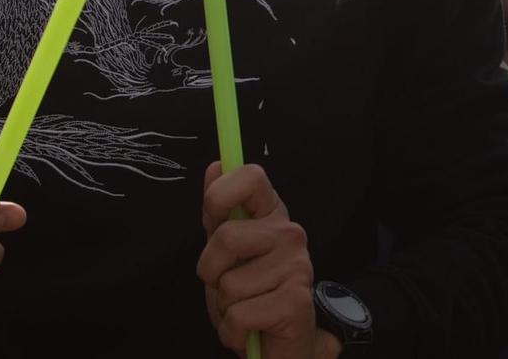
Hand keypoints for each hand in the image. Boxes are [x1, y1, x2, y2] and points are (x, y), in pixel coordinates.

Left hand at [197, 163, 317, 358]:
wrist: (279, 343)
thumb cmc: (252, 293)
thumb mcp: (226, 251)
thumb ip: (220, 211)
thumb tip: (216, 165)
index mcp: (272, 215)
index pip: (250, 177)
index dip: (220, 194)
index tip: (215, 217)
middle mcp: (290, 234)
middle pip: (225, 236)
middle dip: (211, 270)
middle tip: (228, 283)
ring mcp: (296, 266)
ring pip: (228, 284)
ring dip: (225, 306)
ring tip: (245, 307)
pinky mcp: (295, 301)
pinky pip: (238, 315)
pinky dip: (234, 330)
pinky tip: (253, 327)